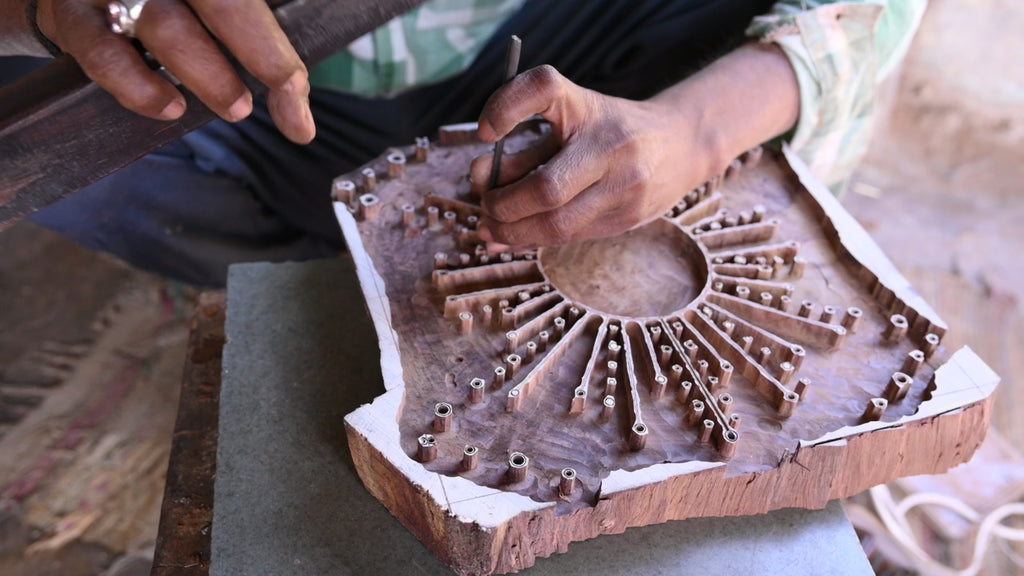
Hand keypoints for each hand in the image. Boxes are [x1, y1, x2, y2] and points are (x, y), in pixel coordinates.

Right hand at [37, 0, 314, 142]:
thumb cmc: (172, 2)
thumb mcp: (213, 6)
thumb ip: (252, 33)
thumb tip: (296, 103)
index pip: (243, 1)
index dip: (274, 50)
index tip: (296, 93)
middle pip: (218, 2)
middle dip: (255, 53)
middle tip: (272, 95)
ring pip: (162, 25)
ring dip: (205, 74)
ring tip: (234, 107)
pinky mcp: (69, 13)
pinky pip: (103, 52)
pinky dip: (137, 87)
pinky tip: (167, 107)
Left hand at [470, 44, 800, 247]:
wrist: (680, 145)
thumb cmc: (608, 130)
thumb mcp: (568, 124)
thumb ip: (522, 150)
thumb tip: (477, 184)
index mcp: (589, 106)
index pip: (543, 88)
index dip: (506, 106)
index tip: (485, 131)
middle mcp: (611, 145)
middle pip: (546, 188)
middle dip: (504, 205)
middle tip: (485, 206)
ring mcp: (625, 187)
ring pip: (557, 225)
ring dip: (514, 232)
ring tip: (492, 229)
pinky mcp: (628, 219)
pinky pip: (570, 237)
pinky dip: (535, 240)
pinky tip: (515, 238)